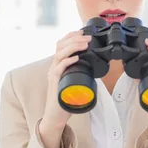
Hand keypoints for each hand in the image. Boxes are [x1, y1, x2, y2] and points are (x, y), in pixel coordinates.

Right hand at [39, 30, 91, 147]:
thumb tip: (94, 67)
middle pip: (60, 46)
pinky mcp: (54, 83)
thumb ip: (80, 73)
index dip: (71, 36)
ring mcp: (53, 75)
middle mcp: (54, 67)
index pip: (61, 45)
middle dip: (74, 38)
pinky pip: (58, 69)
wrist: (56, 116)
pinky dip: (67, 61)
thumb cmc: (65, 100)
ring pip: (59, 54)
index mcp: (58, 65)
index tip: (82, 32)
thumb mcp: (74, 82)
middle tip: (87, 37)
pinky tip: (76, 58)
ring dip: (73, 47)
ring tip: (84, 44)